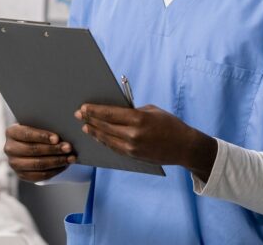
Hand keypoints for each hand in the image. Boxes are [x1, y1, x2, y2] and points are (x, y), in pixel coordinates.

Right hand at [4, 124, 75, 181]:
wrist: (28, 144)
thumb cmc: (36, 131)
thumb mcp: (36, 124)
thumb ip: (44, 125)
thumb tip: (61, 129)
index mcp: (11, 132)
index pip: (26, 134)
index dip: (42, 136)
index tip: (57, 138)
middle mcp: (9, 148)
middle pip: (33, 150)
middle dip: (53, 149)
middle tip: (68, 148)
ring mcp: (14, 163)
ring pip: (37, 164)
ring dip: (56, 161)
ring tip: (70, 158)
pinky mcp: (21, 175)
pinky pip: (39, 175)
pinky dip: (54, 171)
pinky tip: (64, 165)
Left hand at [75, 104, 216, 180]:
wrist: (184, 147)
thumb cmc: (169, 124)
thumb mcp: (152, 110)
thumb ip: (132, 111)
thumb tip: (114, 111)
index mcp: (138, 119)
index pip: (109, 114)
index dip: (94, 111)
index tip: (83, 107)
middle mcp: (133, 134)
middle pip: (105, 126)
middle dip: (90, 120)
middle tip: (78, 115)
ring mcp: (132, 147)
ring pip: (107, 139)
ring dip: (94, 132)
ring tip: (85, 127)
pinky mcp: (133, 156)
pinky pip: (114, 148)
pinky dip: (104, 141)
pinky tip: (98, 137)